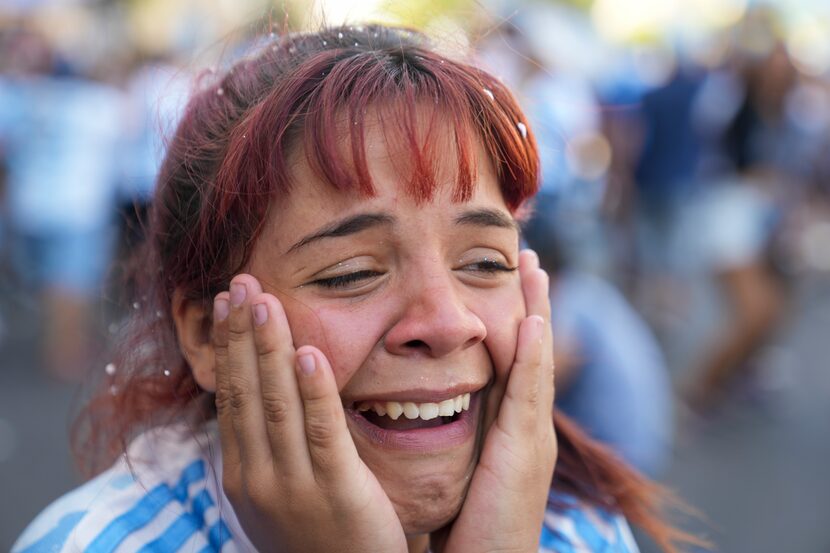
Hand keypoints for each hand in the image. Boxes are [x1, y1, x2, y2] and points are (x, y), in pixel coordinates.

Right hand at [212, 274, 407, 552]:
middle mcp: (259, 477)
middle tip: (240, 282)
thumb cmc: (317, 537)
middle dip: (242, 333)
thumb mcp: (278, 495)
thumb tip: (264, 393)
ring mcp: (295, 485)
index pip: (230, 397)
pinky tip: (308, 351)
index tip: (226, 302)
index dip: (228, 346)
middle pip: (246, 391)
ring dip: (269, 346)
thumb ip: (270, 448)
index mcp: (243, 475)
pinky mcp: (338, 490)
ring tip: (265, 299)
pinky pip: (322, 430)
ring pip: (276, 402)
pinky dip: (313, 389)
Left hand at [432, 249, 556, 552]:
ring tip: (532, 267)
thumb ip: (452, 434)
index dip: (514, 318)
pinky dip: (533, 357)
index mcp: (510, 427)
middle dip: (532, 301)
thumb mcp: (461, 468)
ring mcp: (532, 435)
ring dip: (536, 311)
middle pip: (532, 349)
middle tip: (526, 255)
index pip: (514, 360)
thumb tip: (419, 404)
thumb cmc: (470, 527)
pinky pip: (528, 394)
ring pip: (536, 360)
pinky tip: (531, 322)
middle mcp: (527, 424)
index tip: (507, 278)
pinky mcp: (525, 451)